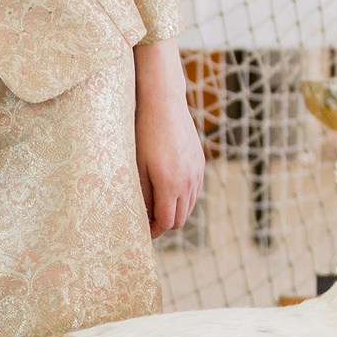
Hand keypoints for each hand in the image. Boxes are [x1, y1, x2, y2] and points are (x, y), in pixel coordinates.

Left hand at [132, 41, 203, 236]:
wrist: (163, 104)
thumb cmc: (142, 134)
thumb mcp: (136, 166)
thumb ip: (141, 194)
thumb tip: (142, 216)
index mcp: (170, 184)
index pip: (166, 222)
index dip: (154, 231)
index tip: (142, 232)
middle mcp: (188, 181)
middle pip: (180, 218)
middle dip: (164, 224)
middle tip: (147, 222)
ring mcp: (196, 172)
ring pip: (190, 206)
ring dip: (175, 211)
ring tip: (156, 207)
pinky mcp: (200, 162)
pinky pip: (194, 190)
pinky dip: (183, 198)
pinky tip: (168, 191)